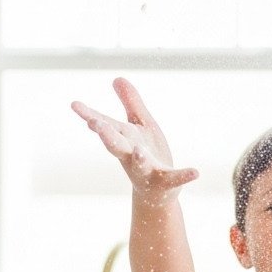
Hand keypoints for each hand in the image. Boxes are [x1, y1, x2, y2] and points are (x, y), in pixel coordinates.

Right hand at [71, 77, 198, 203]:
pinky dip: (185, 176)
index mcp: (125, 140)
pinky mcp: (167, 181)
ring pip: (140, 164)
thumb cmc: (147, 154)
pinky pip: (176, 179)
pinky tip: (196, 172)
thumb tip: (116, 78)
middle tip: (95, 125)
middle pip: (117, 146)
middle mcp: (132, 156)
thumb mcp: (140, 126)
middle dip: (107, 136)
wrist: (157, 193)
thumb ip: (131, 103)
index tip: (75, 105)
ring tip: (139, 150)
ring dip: (138, 158)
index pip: (106, 127)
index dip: (90, 116)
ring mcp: (148, 170)